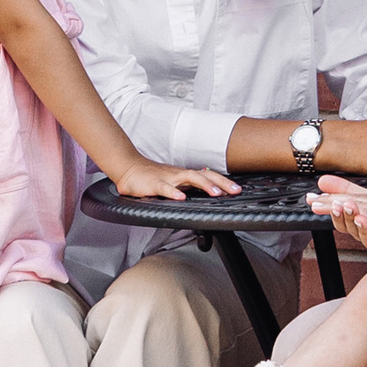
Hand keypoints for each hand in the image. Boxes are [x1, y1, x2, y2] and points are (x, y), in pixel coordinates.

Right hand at [113, 158, 235, 202]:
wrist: (129, 168)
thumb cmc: (152, 177)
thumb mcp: (173, 183)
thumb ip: (188, 187)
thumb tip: (206, 193)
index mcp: (185, 175)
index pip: (208, 176)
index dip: (223, 182)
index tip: (237, 189)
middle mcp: (179, 175)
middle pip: (205, 175)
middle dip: (222, 182)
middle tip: (236, 190)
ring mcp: (167, 178)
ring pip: (189, 178)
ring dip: (204, 185)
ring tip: (216, 193)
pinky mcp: (154, 184)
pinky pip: (165, 188)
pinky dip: (173, 193)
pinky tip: (181, 198)